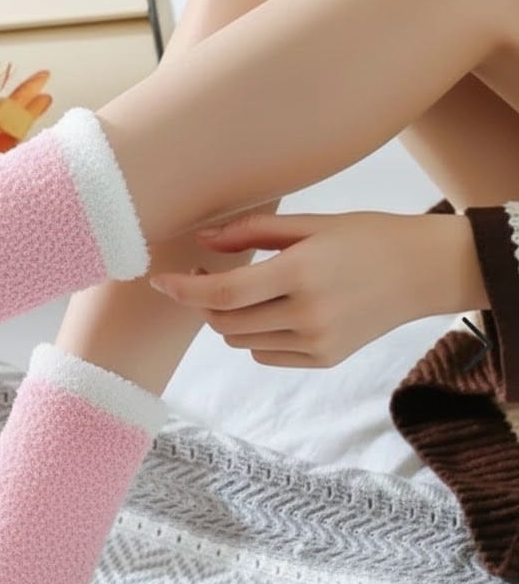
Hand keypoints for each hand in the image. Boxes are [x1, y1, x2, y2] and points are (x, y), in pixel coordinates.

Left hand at [148, 210, 488, 367]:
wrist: (425, 271)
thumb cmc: (366, 237)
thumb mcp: (310, 224)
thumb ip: (251, 233)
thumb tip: (202, 242)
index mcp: (301, 273)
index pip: (223, 292)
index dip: (183, 290)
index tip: (158, 281)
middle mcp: (307, 315)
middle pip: (224, 321)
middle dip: (202, 301)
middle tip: (204, 276)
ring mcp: (317, 343)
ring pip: (239, 340)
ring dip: (228, 318)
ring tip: (247, 291)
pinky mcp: (324, 359)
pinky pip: (265, 354)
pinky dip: (255, 334)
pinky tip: (274, 310)